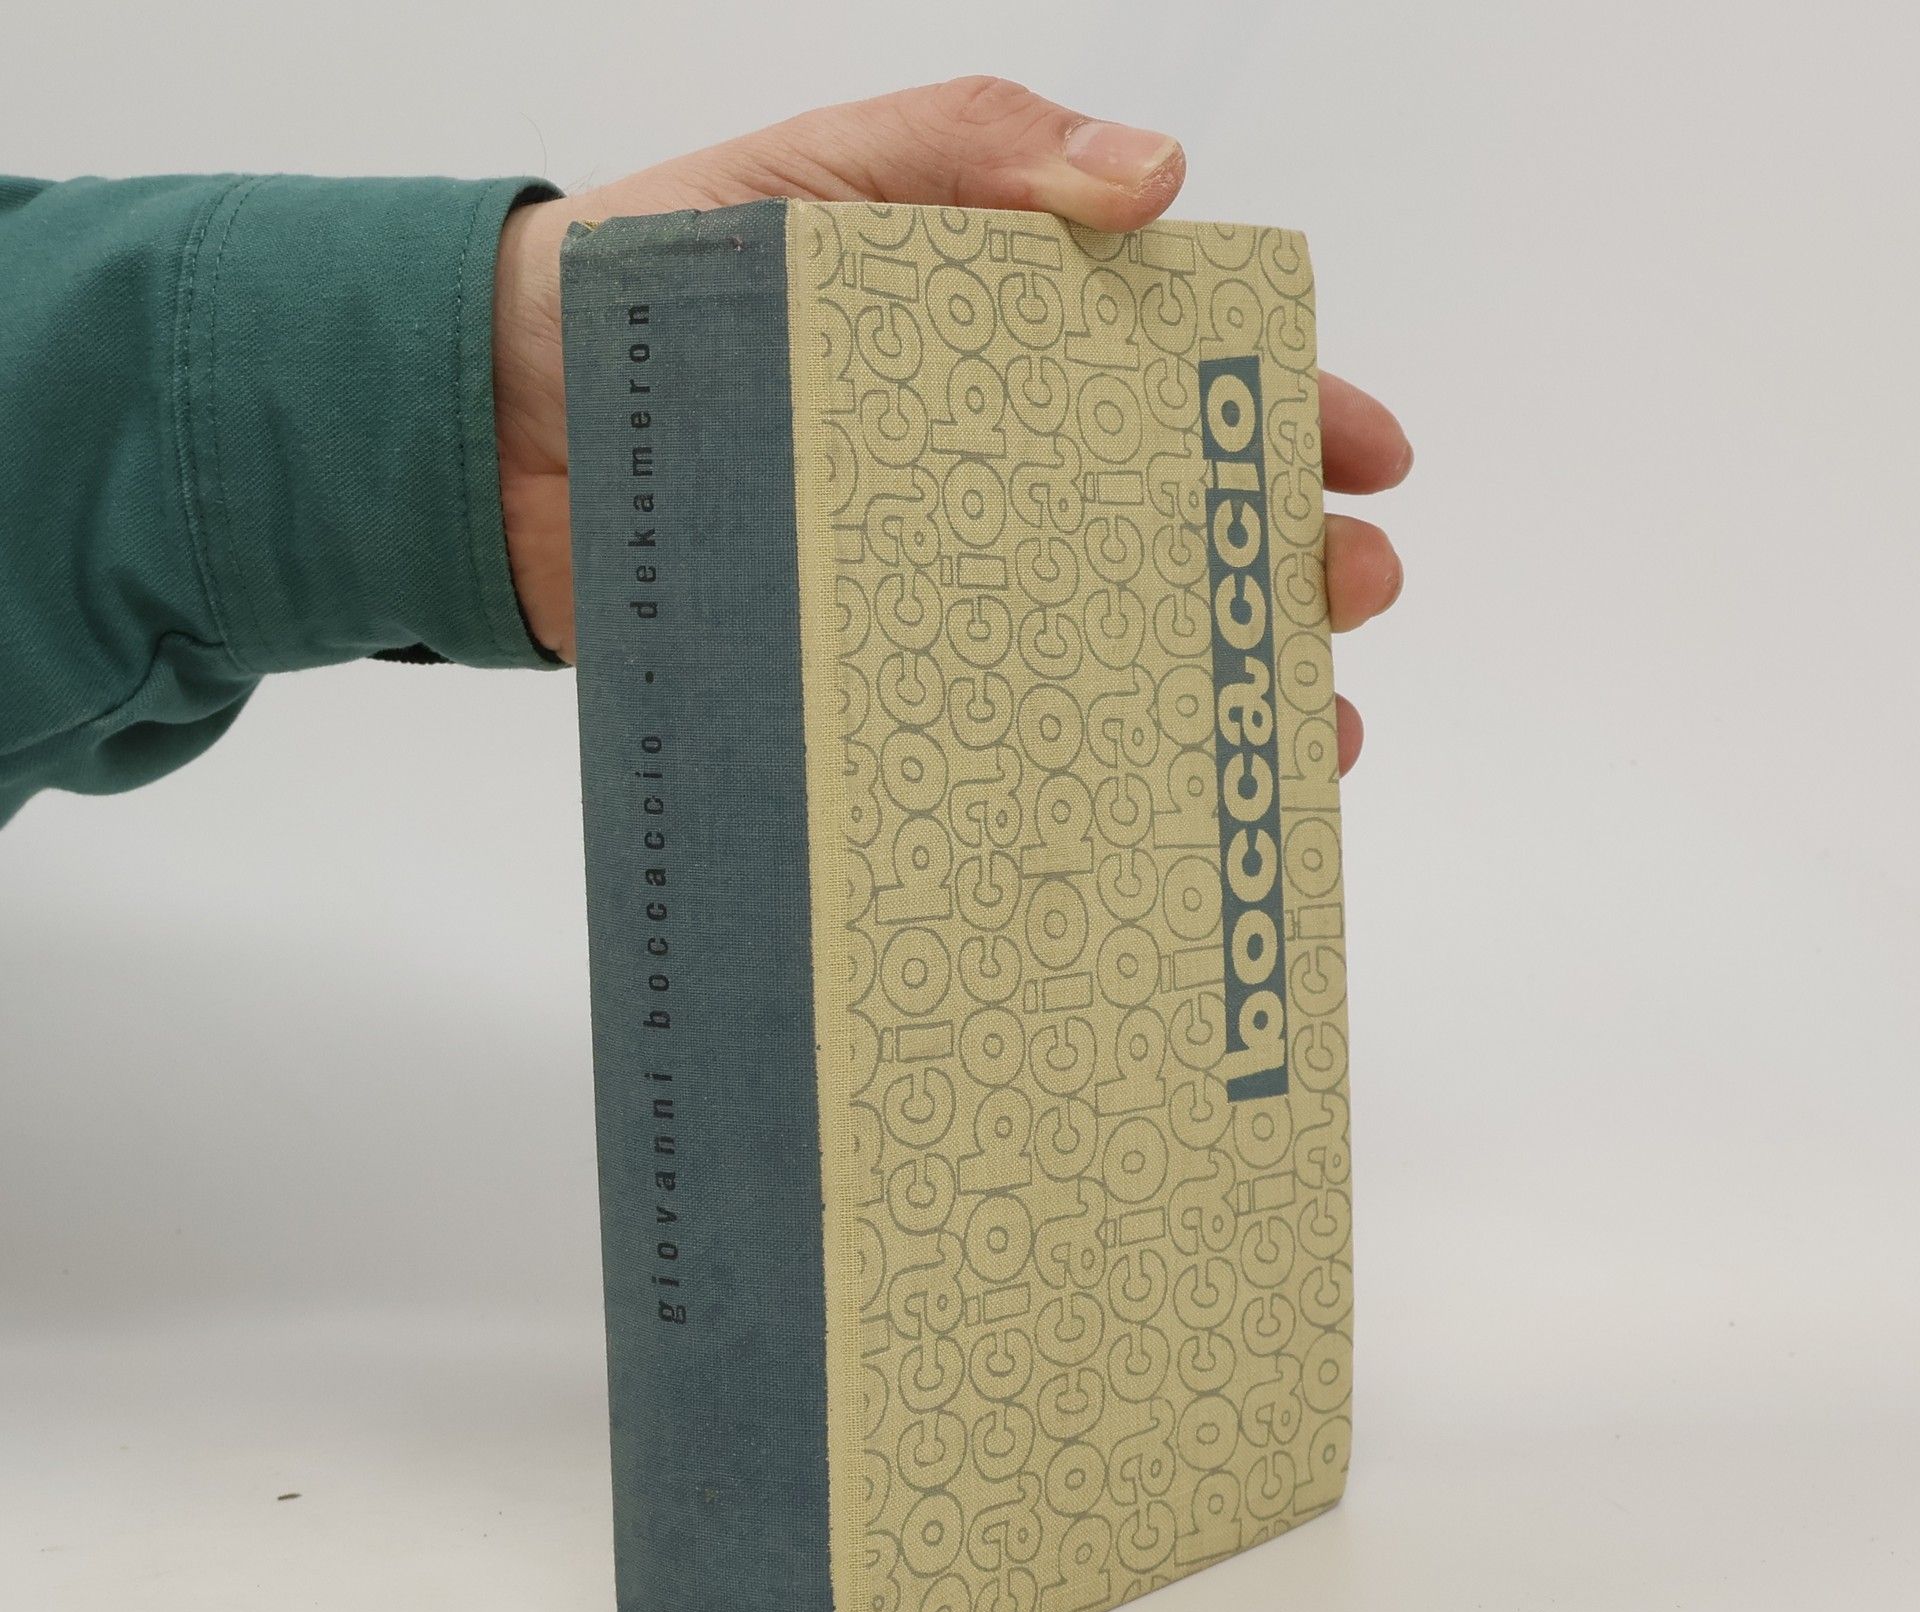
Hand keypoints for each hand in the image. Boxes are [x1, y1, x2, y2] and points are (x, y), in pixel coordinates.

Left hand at [490, 76, 1409, 772]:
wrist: (494, 420)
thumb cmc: (658, 274)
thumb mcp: (823, 172)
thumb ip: (980, 146)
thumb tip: (1162, 179)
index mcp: (1009, 347)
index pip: (1187, 376)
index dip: (1291, 413)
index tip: (1370, 458)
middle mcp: (996, 477)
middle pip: (1176, 522)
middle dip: (1284, 558)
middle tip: (1348, 591)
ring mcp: (944, 588)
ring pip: (1113, 643)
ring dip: (1215, 685)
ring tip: (1300, 729)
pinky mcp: (876, 679)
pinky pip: (999, 729)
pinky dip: (1081, 769)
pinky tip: (1142, 804)